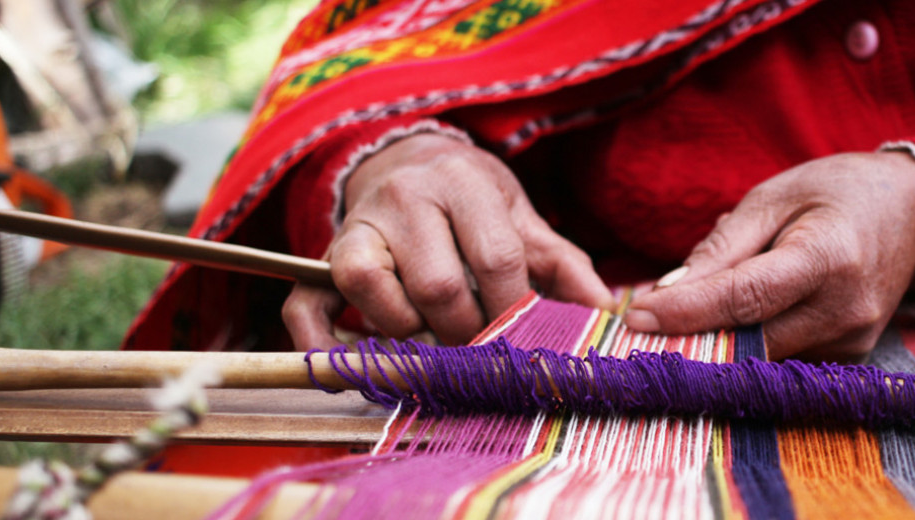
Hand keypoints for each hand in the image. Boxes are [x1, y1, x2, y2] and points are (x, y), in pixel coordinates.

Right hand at [284, 133, 612, 349]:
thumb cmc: (473, 201)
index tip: (527, 342)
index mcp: (464, 184)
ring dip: (405, 334)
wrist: (406, 160)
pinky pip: (306, 305)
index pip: (495, 258)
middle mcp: (405, 199)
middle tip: (481, 351)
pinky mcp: (324, 258)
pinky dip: (322, 346)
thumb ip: (563, 265)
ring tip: (431, 342)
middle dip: (465, 332)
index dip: (514, 310)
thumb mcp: (522, 219)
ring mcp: (358, 227)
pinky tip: (349, 372)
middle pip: (437, 284)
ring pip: (371, 290)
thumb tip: (608, 316)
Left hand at [623, 151, 914, 360]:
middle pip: (749, 340)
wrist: (913, 213)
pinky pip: (783, 358)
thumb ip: (723, 245)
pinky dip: (748, 342)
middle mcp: (846, 309)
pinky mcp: (850, 357)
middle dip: (691, 336)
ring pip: (762, 356)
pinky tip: (730, 320)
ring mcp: (853, 340)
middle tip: (638, 327)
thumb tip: (668, 291)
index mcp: (828, 257)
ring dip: (717, 341)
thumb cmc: (837, 192)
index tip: (636, 317)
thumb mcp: (775, 195)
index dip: (687, 312)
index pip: (745, 299)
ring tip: (684, 313)